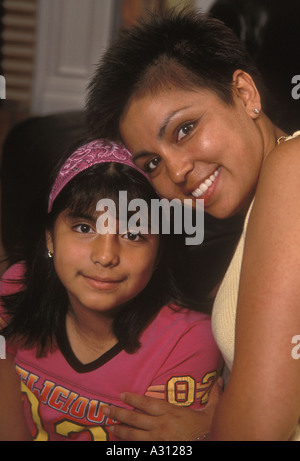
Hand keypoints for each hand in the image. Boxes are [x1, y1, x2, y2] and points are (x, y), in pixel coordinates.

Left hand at [103, 378, 222, 440]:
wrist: (209, 443)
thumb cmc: (209, 430)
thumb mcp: (213, 411)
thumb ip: (214, 395)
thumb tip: (220, 381)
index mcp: (171, 412)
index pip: (147, 403)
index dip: (132, 399)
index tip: (121, 395)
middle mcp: (161, 425)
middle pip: (135, 419)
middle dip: (118, 414)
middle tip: (105, 410)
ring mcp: (158, 440)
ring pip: (134, 435)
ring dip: (120, 431)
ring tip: (109, 427)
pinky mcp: (159, 450)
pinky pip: (141, 448)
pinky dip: (130, 445)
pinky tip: (121, 443)